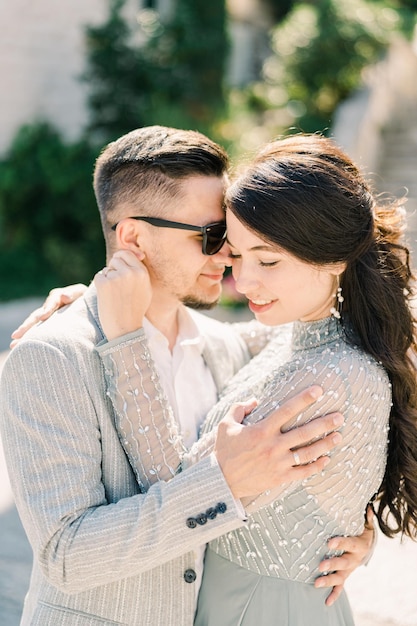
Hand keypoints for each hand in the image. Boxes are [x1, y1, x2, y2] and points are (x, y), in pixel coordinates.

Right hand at [10, 283, 86, 347]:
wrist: (86, 303)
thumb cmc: (84, 298)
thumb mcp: (81, 292)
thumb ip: (73, 294)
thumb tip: (64, 296)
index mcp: (57, 297)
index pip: (51, 303)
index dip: (47, 309)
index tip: (43, 317)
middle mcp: (49, 307)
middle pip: (36, 316)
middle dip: (27, 326)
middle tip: (16, 335)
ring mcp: (47, 317)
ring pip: (35, 325)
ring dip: (25, 335)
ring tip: (14, 345)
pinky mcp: (49, 325)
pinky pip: (39, 332)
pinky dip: (31, 339)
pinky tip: (21, 347)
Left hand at [94, 249, 151, 340]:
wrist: (125, 329)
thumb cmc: (135, 310)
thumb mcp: (145, 289)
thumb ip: (140, 272)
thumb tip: (137, 254)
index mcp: (142, 272)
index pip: (128, 254)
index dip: (122, 260)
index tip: (119, 268)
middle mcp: (130, 272)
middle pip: (116, 258)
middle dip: (114, 268)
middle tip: (117, 286)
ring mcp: (116, 277)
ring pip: (107, 269)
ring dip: (107, 278)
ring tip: (115, 295)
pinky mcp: (103, 283)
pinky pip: (99, 276)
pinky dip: (101, 285)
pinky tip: (108, 298)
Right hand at [215, 386, 343, 498]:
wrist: (221, 481)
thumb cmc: (224, 450)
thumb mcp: (225, 424)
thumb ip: (240, 408)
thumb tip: (255, 400)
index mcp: (262, 430)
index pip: (287, 410)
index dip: (303, 399)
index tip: (318, 390)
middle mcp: (273, 445)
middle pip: (304, 432)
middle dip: (324, 423)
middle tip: (340, 417)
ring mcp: (278, 463)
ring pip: (308, 452)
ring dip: (325, 444)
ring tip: (339, 436)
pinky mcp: (280, 477)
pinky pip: (303, 471)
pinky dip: (316, 466)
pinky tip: (327, 459)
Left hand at [315, 505, 375, 605]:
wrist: (368, 547)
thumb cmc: (361, 531)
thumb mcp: (365, 524)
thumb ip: (366, 518)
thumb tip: (368, 508)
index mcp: (359, 545)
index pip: (349, 544)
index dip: (340, 543)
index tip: (329, 542)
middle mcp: (354, 559)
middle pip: (343, 563)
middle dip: (332, 565)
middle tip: (320, 566)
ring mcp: (350, 569)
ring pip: (340, 577)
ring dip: (329, 580)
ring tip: (316, 583)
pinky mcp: (346, 575)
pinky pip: (341, 586)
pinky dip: (334, 594)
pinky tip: (327, 602)